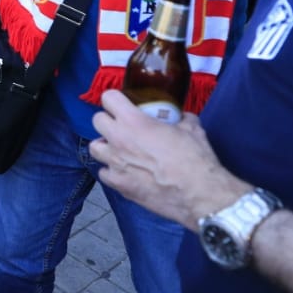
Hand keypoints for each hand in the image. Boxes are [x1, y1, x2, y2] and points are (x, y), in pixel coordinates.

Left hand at [89, 89, 251, 229]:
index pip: (108, 98)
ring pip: (95, 147)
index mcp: (134, 121)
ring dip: (105, 146)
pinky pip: (104, 173)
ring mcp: (115, 164)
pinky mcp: (119, 185)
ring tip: (119, 150)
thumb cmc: (195, 160)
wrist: (198, 194)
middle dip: (108, 121)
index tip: (122, 104)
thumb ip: (181, 119)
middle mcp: (119, 140)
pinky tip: (125, 172)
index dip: (115, 100)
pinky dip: (112, 171)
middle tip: (122, 127)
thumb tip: (181, 117)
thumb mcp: (192, 128)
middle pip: (97, 120)